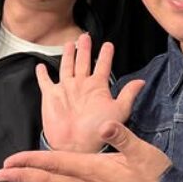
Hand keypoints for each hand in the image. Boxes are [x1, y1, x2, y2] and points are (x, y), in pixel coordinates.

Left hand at [0, 121, 172, 181]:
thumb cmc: (155, 177)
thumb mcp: (142, 152)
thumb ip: (123, 137)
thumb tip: (105, 124)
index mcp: (94, 169)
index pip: (56, 163)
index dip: (32, 160)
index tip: (10, 161)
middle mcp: (88, 181)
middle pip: (48, 179)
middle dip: (22, 176)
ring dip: (34, 179)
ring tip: (17, 176)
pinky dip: (51, 181)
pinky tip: (51, 179)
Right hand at [36, 33, 144, 151]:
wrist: (77, 146)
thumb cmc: (99, 131)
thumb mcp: (119, 111)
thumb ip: (128, 95)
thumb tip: (142, 81)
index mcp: (97, 87)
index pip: (103, 66)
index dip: (106, 55)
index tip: (109, 44)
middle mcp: (81, 85)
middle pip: (84, 61)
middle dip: (85, 49)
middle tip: (85, 36)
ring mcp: (66, 89)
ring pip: (67, 67)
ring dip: (68, 55)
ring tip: (69, 43)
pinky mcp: (51, 96)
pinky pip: (46, 82)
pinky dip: (42, 74)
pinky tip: (40, 66)